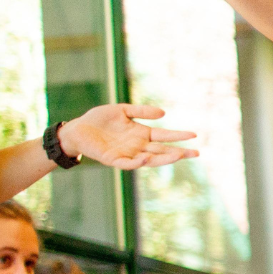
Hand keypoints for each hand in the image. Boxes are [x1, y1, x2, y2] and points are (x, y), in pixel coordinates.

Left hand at [58, 104, 198, 169]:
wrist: (76, 130)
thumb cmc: (98, 119)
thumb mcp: (121, 110)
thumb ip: (141, 111)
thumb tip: (164, 113)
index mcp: (141, 134)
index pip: (164, 136)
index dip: (178, 136)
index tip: (194, 135)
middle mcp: (137, 146)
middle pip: (162, 150)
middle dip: (179, 152)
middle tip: (196, 153)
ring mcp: (127, 154)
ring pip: (150, 159)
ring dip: (164, 159)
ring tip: (178, 155)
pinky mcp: (113, 160)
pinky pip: (128, 163)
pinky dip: (138, 163)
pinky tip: (147, 158)